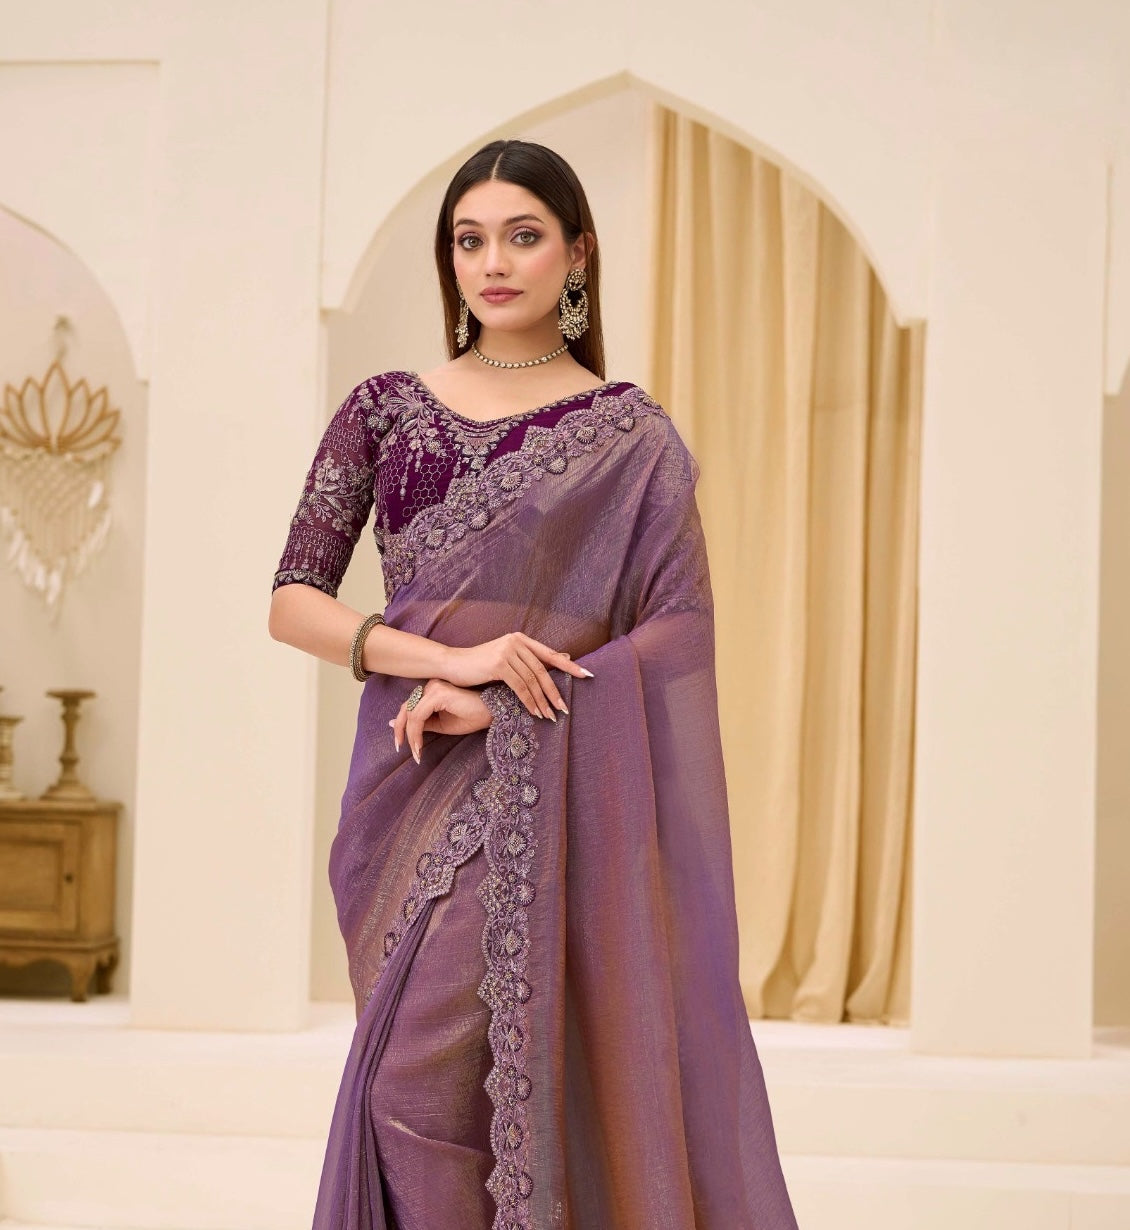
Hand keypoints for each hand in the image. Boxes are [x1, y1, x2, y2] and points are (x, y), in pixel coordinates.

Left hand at [389, 679, 492, 763]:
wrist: (493, 713)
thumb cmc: (472, 717)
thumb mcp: (442, 724)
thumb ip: (422, 724)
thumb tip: (396, 725)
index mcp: (431, 690)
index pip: (410, 706)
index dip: (402, 725)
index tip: (399, 743)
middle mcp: (431, 685)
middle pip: (406, 708)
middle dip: (401, 730)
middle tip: (399, 748)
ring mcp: (434, 687)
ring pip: (411, 713)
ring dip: (410, 736)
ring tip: (416, 753)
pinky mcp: (439, 694)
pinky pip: (418, 715)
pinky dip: (416, 733)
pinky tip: (419, 746)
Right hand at [441, 632, 592, 719]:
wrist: (452, 664)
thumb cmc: (479, 665)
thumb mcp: (507, 659)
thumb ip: (530, 660)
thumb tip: (563, 658)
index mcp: (520, 639)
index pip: (549, 655)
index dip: (569, 667)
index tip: (586, 676)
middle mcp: (516, 642)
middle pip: (542, 670)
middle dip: (555, 691)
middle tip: (564, 708)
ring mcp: (507, 651)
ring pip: (532, 680)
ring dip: (542, 701)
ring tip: (549, 716)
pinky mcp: (498, 664)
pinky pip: (519, 686)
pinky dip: (528, 701)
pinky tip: (534, 712)